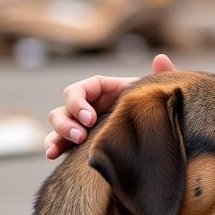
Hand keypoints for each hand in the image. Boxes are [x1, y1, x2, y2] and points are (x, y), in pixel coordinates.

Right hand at [45, 54, 175, 158]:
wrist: (160, 134)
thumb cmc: (156, 108)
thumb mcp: (158, 94)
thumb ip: (160, 77)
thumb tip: (161, 58)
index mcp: (105, 90)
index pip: (81, 89)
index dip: (79, 101)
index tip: (90, 118)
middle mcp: (90, 105)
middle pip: (65, 107)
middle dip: (67, 121)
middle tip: (81, 136)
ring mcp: (84, 124)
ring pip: (59, 124)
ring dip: (58, 134)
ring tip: (63, 148)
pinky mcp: (82, 143)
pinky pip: (61, 143)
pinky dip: (53, 147)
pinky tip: (52, 156)